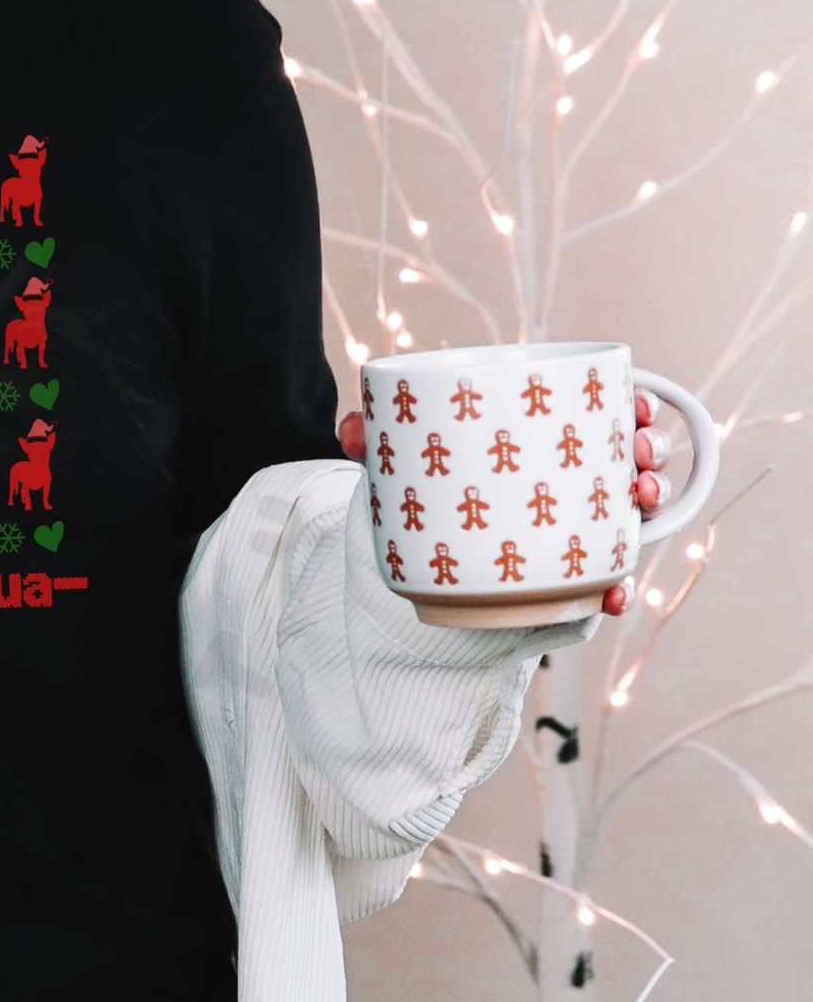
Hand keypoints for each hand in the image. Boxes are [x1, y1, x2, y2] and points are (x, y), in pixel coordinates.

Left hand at [338, 385, 665, 617]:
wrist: (407, 555)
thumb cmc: (418, 493)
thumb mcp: (397, 466)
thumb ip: (374, 446)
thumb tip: (351, 429)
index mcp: (541, 441)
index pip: (602, 413)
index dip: (636, 405)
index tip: (641, 405)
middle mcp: (566, 479)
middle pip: (629, 459)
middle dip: (650, 453)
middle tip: (642, 457)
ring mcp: (572, 525)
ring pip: (627, 513)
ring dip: (649, 506)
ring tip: (641, 502)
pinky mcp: (563, 571)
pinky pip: (599, 580)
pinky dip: (611, 589)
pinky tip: (612, 596)